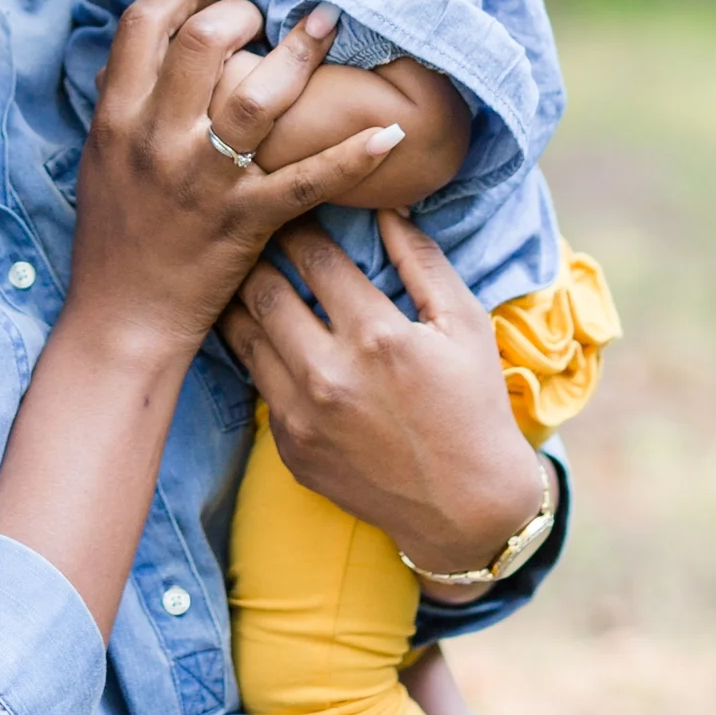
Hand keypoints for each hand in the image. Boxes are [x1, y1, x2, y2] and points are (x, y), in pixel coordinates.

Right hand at [0, 0, 406, 636]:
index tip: (210, 0)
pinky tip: (393, 132)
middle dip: (242, 12)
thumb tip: (161, 40)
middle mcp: (159, 139)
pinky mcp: (248, 219)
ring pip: (259, 93)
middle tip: (262, 19)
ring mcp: (206, 179)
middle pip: (204, 39)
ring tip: (324, 27)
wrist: (123, 318)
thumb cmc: (115, 235)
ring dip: (300, 50)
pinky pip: (309, 177)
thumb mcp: (102, 156)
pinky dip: (356, 153)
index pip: (144, 22)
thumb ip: (126, 99)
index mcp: (117, 118)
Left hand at [219, 210, 542, 575]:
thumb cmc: (473, 406)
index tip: (291, 208)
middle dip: (256, 256)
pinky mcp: (288, 448)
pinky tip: (264, 337)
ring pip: (243, 338)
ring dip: (242, 303)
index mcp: (376, 336)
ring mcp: (301, 416)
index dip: (296, 224)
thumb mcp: (465, 325)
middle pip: (262, 291)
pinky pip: (256, 385)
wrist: (465, 508)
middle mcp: (328, 374)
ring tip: (245, 278)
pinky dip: (257, 355)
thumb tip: (386, 207)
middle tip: (254, 236)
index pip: (312, 256)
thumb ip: (422, 260)